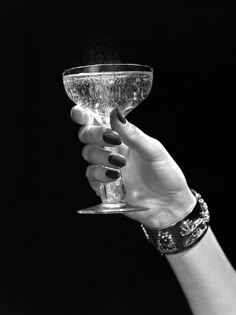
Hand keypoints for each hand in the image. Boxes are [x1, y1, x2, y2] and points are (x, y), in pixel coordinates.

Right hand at [71, 105, 195, 228]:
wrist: (171, 204)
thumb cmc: (166, 174)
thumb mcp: (154, 151)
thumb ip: (133, 134)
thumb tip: (115, 113)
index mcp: (123, 137)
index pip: (100, 121)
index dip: (86, 115)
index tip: (79, 112)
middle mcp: (112, 150)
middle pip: (88, 135)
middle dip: (93, 134)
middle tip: (111, 138)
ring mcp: (107, 168)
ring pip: (88, 154)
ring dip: (100, 155)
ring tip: (120, 163)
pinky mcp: (105, 186)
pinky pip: (92, 177)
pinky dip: (100, 174)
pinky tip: (115, 177)